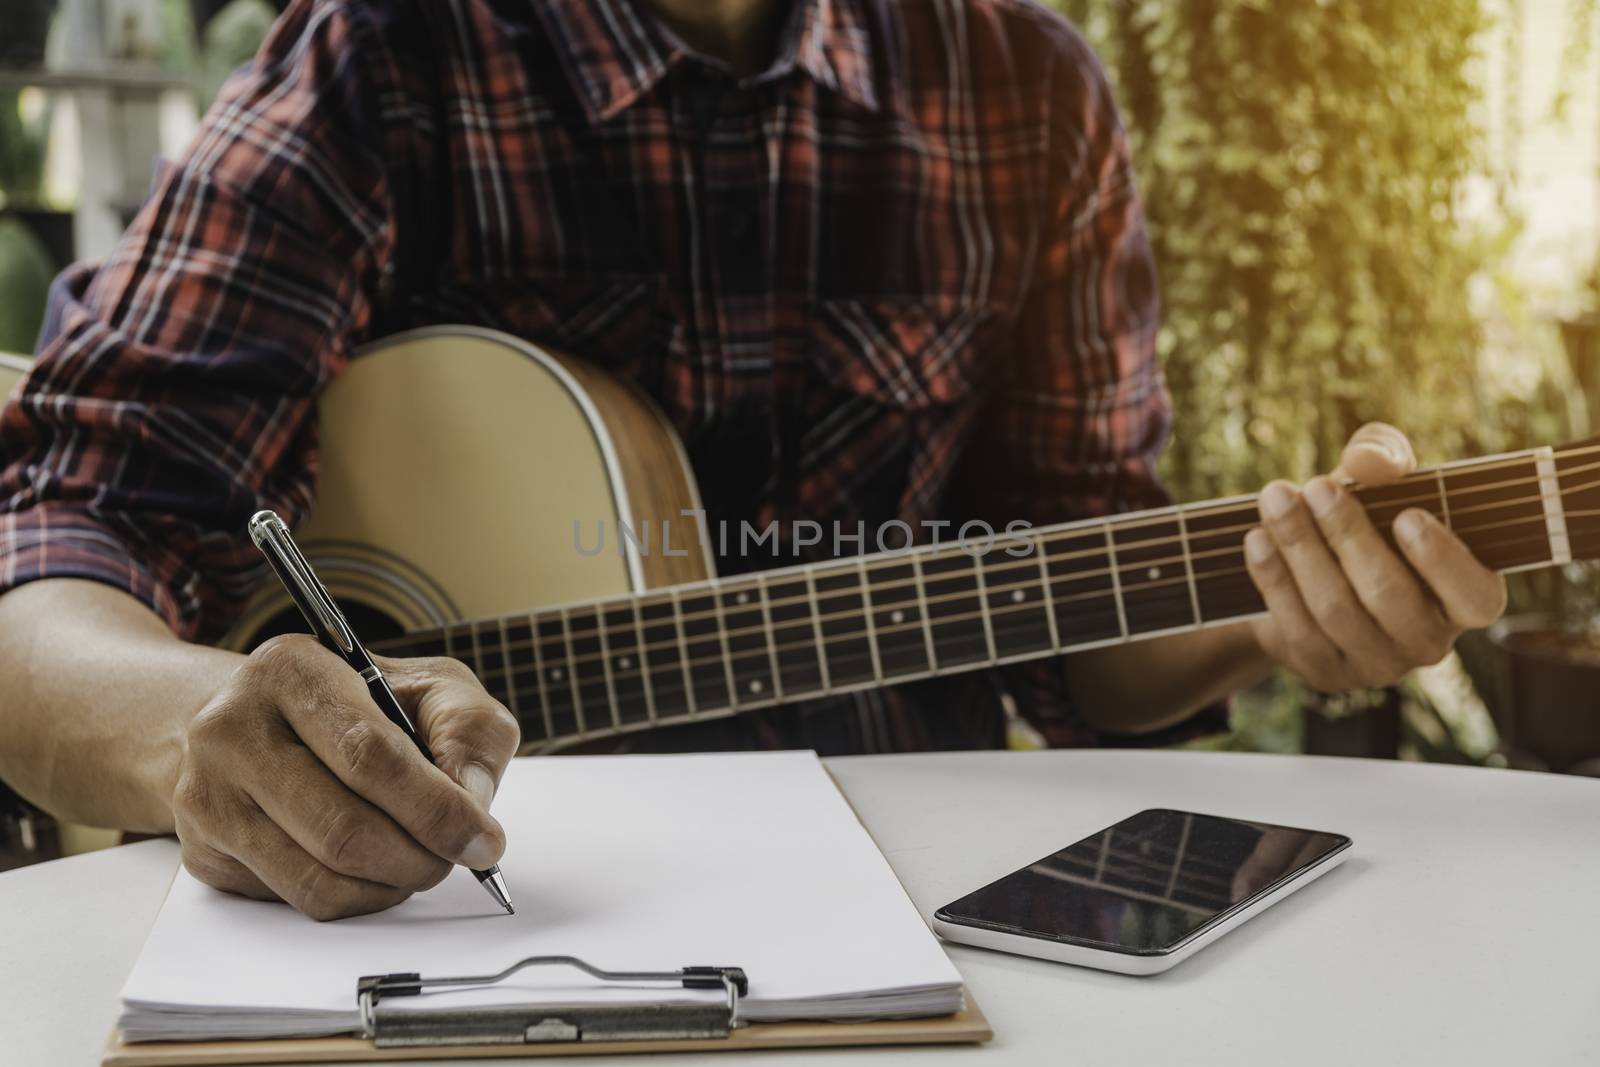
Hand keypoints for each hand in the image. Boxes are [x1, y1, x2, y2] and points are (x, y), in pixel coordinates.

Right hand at [172, 634, 520, 919]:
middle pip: (344, 827)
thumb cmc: (357, 703)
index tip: (484, 839)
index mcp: (290, 670)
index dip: (437, 808)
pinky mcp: (206, 851)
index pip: (370, 755)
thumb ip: (468, 729)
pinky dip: (357, 898)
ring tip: (423, 862)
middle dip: (420, 856)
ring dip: (392, 884)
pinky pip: (298, 899)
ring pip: (320, 875)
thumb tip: (472, 801)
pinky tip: (377, 870)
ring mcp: (209, 795)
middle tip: (457, 858)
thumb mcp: (428, 686)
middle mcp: (233, 729)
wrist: (256, 721)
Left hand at [1243, 422, 1506, 691]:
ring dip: (1301, 548)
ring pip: (1336, 609)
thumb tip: (1368, 460)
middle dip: (1347, 535)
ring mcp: (1377, 664)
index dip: (1443, 560)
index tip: (1407, 516)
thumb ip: (1385, 459)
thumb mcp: (1380, 483)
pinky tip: (1256, 538)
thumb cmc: (1365, 520)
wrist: (1307, 574)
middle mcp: (1429, 641)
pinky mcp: (1325, 671)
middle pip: (1388, 595)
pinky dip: (1273, 577)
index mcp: (1466, 598)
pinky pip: (1297, 626)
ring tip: (1276, 498)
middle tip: (1316, 487)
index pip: (1474, 596)